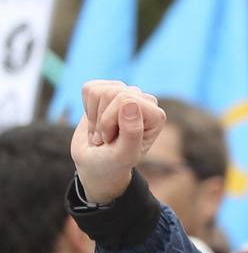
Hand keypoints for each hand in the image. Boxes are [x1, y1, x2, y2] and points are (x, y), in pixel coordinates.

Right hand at [70, 81, 166, 203]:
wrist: (97, 164)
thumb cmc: (113, 162)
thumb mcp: (124, 154)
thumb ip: (132, 132)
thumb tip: (131, 103)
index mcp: (156, 115)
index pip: (125, 100)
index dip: (109, 121)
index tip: (112, 140)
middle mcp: (145, 101)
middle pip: (112, 93)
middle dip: (101, 120)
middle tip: (106, 138)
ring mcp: (127, 94)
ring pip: (99, 91)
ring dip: (94, 117)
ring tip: (102, 133)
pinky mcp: (109, 91)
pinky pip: (89, 88)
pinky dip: (87, 108)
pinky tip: (96, 122)